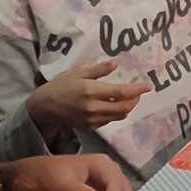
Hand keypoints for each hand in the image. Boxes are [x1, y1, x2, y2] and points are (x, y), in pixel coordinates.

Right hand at [27, 59, 144, 136]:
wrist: (43, 108)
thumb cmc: (59, 86)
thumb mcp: (77, 72)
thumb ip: (98, 70)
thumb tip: (116, 64)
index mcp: (91, 91)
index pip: (121, 92)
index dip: (136, 90)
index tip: (148, 86)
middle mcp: (94, 107)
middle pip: (124, 107)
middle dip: (135, 100)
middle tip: (139, 92)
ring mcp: (92, 119)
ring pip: (118, 115)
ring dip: (128, 107)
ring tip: (129, 98)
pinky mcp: (90, 126)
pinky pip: (109, 120)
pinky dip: (117, 113)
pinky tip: (116, 105)